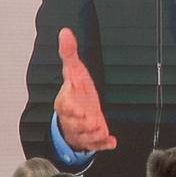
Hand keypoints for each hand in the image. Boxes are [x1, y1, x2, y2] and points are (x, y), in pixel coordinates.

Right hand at [53, 28, 116, 151]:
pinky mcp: (90, 139)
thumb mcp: (74, 70)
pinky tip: (112, 142)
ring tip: (102, 131)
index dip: (70, 109)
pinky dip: (103, 145)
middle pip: (73, 125)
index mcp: (65, 102)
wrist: (79, 110)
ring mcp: (80, 130)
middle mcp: (71, 118)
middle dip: (84, 125)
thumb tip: (65, 32)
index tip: (78, 108)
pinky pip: (95, 145)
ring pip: (84, 137)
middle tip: (94, 121)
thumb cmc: (75, 90)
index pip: (63, 106)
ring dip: (94, 136)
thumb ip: (69, 53)